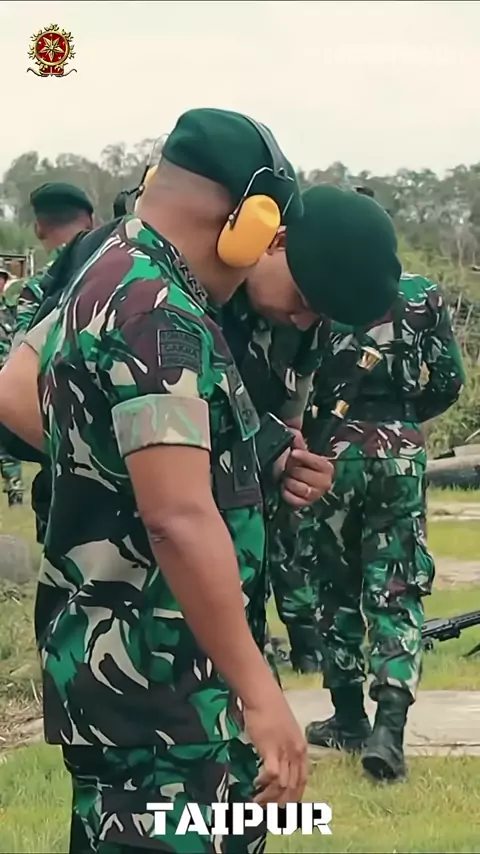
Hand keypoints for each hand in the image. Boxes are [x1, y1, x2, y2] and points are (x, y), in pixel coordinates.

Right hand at [244, 690, 307, 806]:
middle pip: (294, 787)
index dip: (295, 797)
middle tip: (268, 812)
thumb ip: (284, 748)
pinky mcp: (271, 750)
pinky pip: (273, 775)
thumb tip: (277, 764)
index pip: (303, 780)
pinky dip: (265, 783)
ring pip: (283, 786)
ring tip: (257, 802)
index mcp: (302, 749)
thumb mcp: (284, 732)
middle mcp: (297, 753)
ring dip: (270, 798)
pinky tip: (256, 783)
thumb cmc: (270, 711)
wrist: (263, 696)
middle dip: (282, 804)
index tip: (284, 808)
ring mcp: (285, 752)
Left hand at [282, 433, 333, 507]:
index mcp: (327, 468)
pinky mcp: (306, 505)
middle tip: (289, 468)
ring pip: (300, 488)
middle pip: (305, 475)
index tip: (293, 453)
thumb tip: (295, 434)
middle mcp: (326, 483)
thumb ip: (298, 444)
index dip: (304, 457)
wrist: (294, 480)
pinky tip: (285, 488)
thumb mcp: (299, 452)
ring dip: (289, 482)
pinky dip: (287, 493)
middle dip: (293, 470)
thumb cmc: (298, 464)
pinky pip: (294, 500)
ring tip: (287, 478)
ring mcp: (317, 495)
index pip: (317, 462)